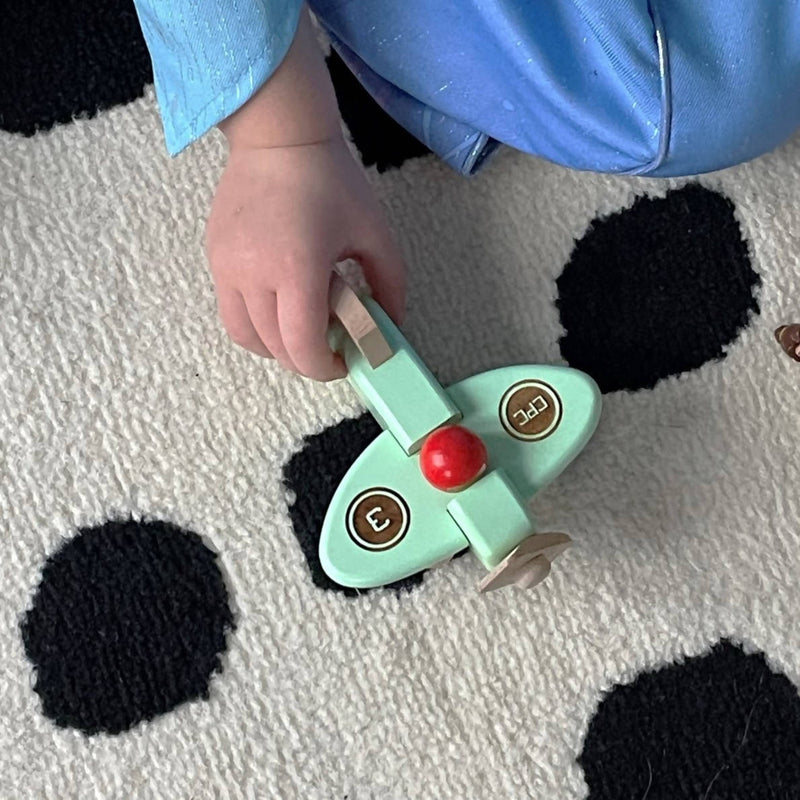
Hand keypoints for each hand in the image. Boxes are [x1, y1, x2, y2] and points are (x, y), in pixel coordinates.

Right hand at [205, 136, 406, 379]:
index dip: (324, 368)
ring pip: (247, 338)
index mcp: (297, 267)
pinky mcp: (215, 259)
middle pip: (275, 348)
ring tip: (302, 333)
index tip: (343, 362)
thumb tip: (390, 326)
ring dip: (276, 349)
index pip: (302, 346)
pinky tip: (280, 309)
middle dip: (306, 360)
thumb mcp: (375, 232)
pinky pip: (231, 313)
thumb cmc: (331, 182)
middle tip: (330, 348)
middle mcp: (254, 274)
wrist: (278, 137)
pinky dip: (256, 326)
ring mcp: (227, 268)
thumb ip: (390, 285)